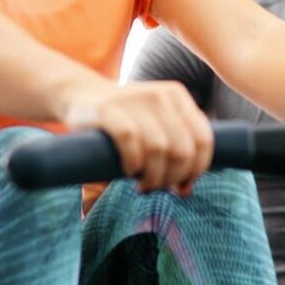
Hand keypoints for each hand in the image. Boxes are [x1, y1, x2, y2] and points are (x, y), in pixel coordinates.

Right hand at [62, 80, 212, 194]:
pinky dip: (132, 163)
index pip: (204, 140)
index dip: (196, 169)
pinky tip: (128, 170)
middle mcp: (160, 95)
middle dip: (172, 177)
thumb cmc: (124, 120)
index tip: (180, 185)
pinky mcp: (108, 109)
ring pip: (159, 149)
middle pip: (182, 149)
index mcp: (177, 96)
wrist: (81, 96)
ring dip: (152, 177)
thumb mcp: (156, 126)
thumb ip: (175, 151)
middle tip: (156, 186)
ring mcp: (135, 99)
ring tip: (142, 184)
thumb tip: (186, 190)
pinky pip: (130, 142)